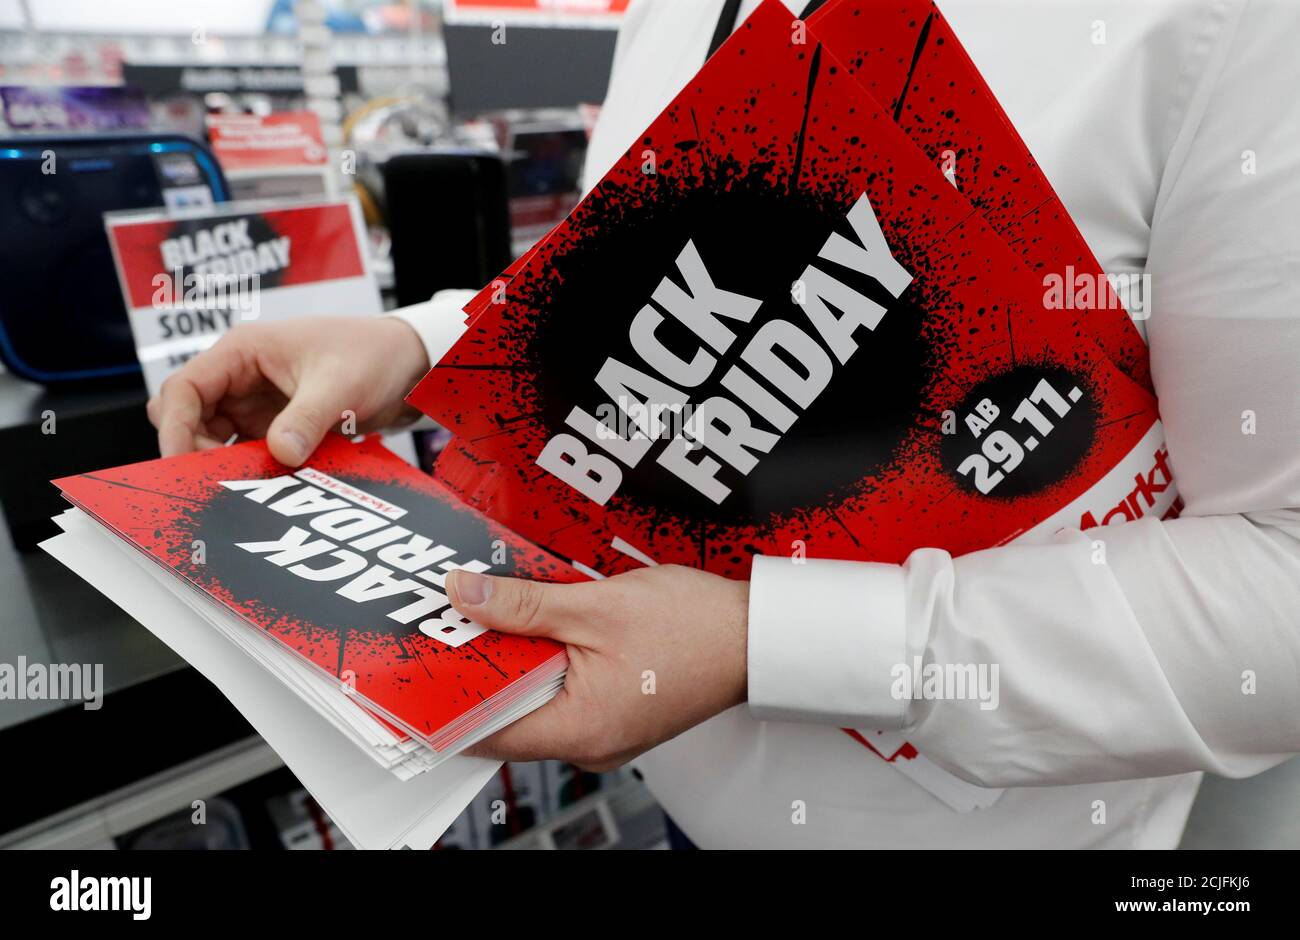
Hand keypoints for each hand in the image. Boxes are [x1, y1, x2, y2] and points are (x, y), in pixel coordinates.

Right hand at [146, 317, 428, 466]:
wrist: (410, 364)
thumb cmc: (374, 354)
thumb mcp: (340, 385)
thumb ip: (306, 419)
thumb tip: (280, 455)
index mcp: (243, 351)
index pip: (182, 389)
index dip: (174, 428)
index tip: (182, 465)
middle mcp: (241, 377)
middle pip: (189, 417)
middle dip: (193, 451)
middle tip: (215, 483)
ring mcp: (257, 402)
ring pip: (215, 439)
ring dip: (223, 464)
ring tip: (244, 490)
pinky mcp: (277, 425)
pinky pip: (248, 451)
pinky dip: (250, 469)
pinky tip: (266, 488)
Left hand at [447, 564, 749, 770]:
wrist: (757, 636)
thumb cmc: (694, 627)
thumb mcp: (595, 606)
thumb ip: (523, 604)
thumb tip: (465, 595)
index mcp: (577, 730)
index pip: (484, 730)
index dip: (445, 697)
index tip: (416, 666)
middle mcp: (588, 743)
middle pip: (507, 712)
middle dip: (478, 666)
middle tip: (447, 622)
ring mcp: (605, 731)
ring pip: (535, 699)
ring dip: (514, 659)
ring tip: (489, 614)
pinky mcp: (618, 712)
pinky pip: (563, 692)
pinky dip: (545, 661)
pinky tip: (536, 624)